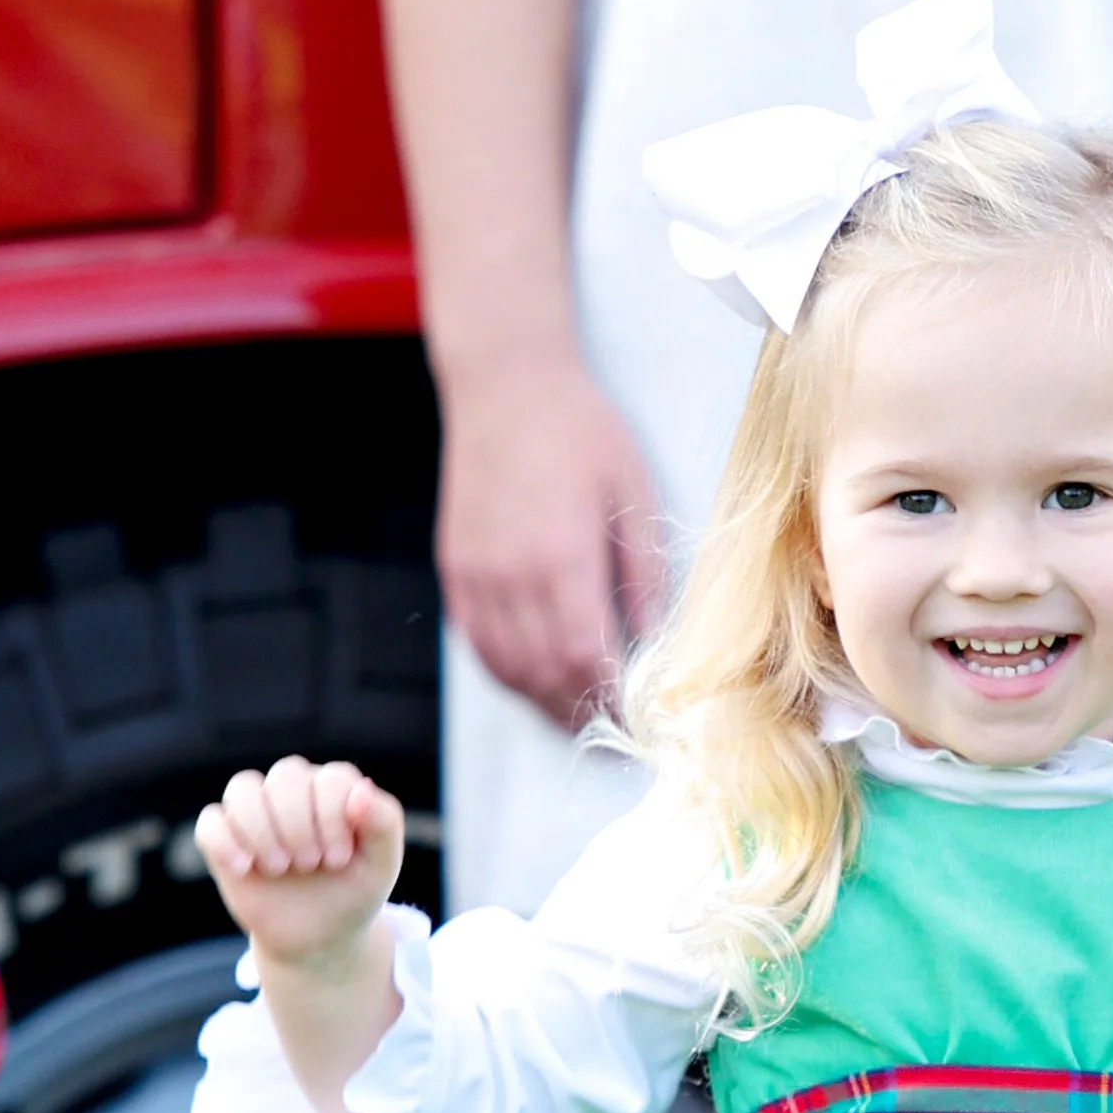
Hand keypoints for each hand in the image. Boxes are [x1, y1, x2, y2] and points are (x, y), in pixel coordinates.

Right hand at [194, 759, 405, 967]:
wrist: (319, 937)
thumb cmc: (352, 893)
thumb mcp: (381, 866)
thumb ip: (384, 824)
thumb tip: (361, 791)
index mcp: (334, 787)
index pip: (330, 779)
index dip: (332, 818)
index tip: (338, 861)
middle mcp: (293, 789)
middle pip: (285, 776)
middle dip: (298, 824)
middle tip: (310, 865)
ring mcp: (255, 811)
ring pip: (242, 788)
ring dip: (262, 829)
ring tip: (280, 868)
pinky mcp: (224, 838)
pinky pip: (211, 822)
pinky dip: (225, 843)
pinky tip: (246, 869)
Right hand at [434, 345, 666, 724]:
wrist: (504, 383)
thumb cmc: (579, 427)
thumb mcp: (633, 492)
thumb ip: (644, 573)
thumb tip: (657, 639)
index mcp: (560, 559)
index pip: (586, 659)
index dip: (611, 698)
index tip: (638, 716)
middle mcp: (510, 578)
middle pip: (546, 676)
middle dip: (582, 712)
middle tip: (614, 729)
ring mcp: (476, 578)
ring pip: (508, 670)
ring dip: (545, 701)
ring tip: (578, 713)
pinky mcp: (455, 571)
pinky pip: (480, 645)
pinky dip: (510, 673)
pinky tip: (536, 677)